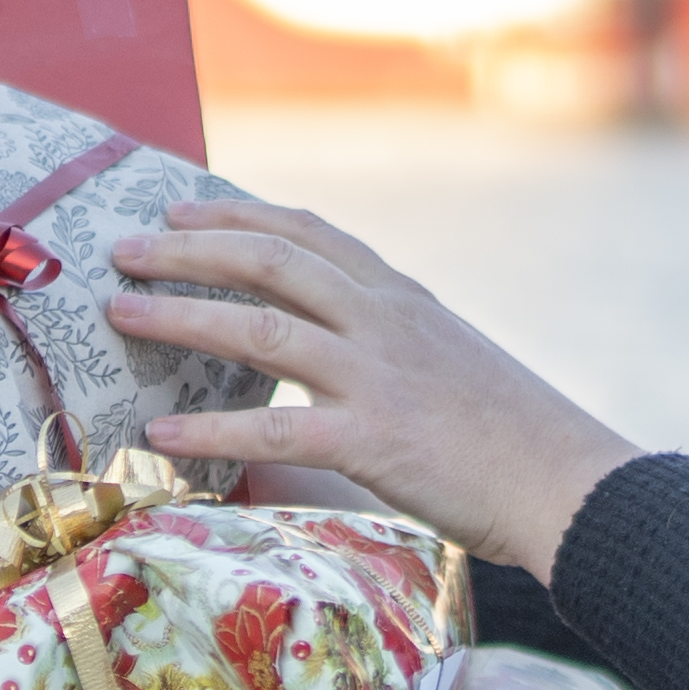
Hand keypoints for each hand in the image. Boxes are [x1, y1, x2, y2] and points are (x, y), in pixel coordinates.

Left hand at [106, 202, 648, 580]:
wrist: (568, 482)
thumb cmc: (510, 437)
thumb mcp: (448, 364)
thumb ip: (386, 349)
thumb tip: (325, 367)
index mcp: (401, 299)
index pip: (310, 232)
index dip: (238, 214)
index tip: (181, 207)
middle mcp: (384, 321)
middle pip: (271, 260)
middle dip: (190, 248)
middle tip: (126, 248)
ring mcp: (378, 376)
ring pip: (261, 328)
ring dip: (181, 315)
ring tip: (121, 313)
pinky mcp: (375, 439)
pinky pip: (275, 430)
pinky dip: (211, 428)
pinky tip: (161, 431)